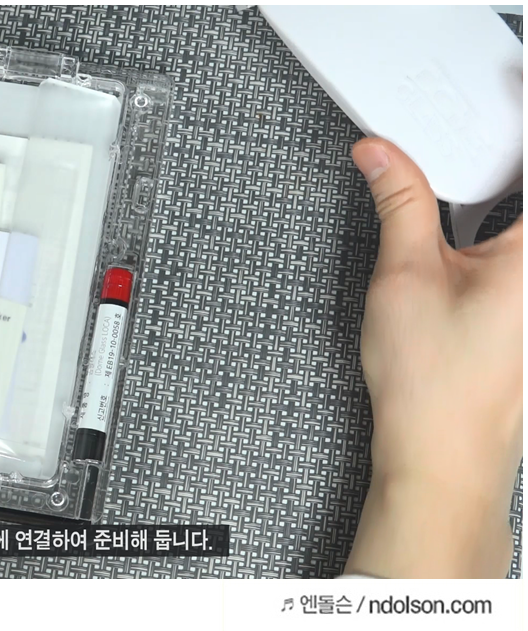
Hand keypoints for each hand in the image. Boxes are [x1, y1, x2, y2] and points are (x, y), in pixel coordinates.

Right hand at [344, 138, 521, 577]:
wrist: (442, 456)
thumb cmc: (434, 389)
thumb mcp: (404, 274)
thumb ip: (399, 200)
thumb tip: (381, 156)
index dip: (515, 112)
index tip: (506, 83)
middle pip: (524, 191)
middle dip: (496, 163)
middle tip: (453, 149)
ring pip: (522, 218)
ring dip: (496, 194)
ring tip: (451, 201)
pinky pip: (520, 247)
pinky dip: (499, 225)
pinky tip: (463, 237)